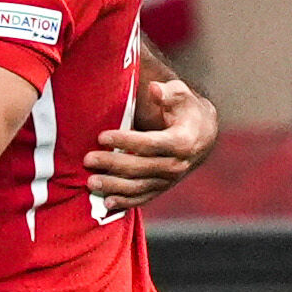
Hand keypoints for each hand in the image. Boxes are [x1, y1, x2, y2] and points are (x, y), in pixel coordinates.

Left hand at [86, 57, 220, 209]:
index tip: (102, 137)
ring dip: (114, 186)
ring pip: (139, 187)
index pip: (149, 144)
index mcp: (181, 141)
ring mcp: (170, 179)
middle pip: (140, 167)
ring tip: (90, 183)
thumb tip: (155, 89)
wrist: (203, 135)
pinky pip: (143, 197)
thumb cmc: (186, 110)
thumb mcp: (181, 94)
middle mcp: (177, 164)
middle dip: (112, 164)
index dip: (124, 141)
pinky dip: (125, 202)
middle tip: (88, 159)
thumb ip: (167, 92)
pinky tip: (107, 202)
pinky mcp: (163, 187)